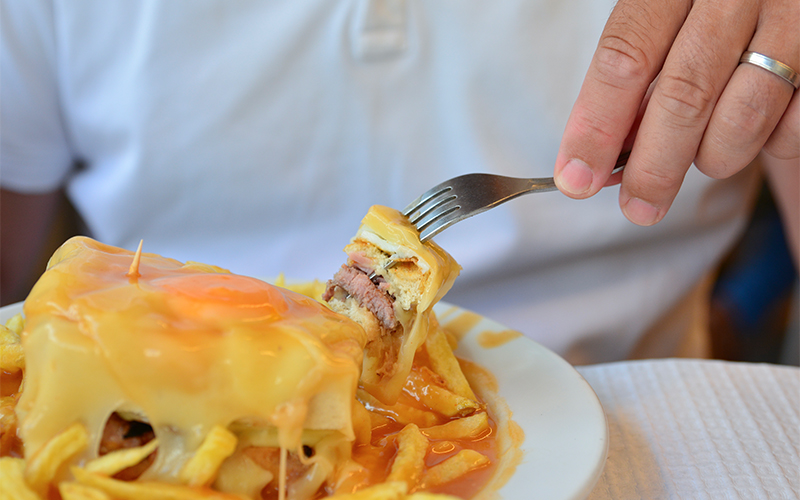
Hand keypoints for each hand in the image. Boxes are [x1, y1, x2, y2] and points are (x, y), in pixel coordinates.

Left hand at [553, 0, 798, 224]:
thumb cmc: (711, 7)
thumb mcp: (668, 18)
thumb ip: (638, 74)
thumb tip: (602, 156)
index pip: (625, 57)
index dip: (597, 125)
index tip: (577, 179)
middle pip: (683, 96)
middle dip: (653, 167)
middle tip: (638, 206)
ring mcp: (791, 18)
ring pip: (741, 119)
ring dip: (711, 158)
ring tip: (702, 156)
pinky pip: (792, 127)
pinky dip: (765, 145)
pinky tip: (753, 131)